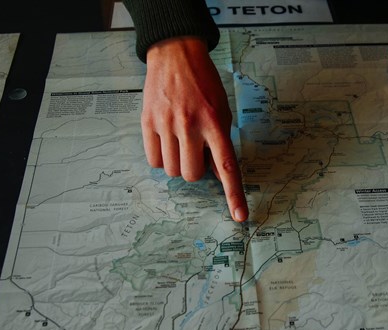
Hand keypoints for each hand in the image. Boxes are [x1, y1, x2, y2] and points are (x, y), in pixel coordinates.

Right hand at [142, 36, 247, 221]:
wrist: (176, 55)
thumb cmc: (204, 84)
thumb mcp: (222, 110)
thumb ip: (220, 142)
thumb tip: (217, 175)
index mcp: (215, 123)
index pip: (227, 166)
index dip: (233, 194)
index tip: (239, 216)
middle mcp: (190, 125)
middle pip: (192, 175)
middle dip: (196, 170)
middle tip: (197, 150)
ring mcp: (166, 124)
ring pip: (172, 170)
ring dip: (179, 163)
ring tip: (182, 142)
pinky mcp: (147, 122)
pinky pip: (154, 160)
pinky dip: (162, 158)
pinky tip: (167, 141)